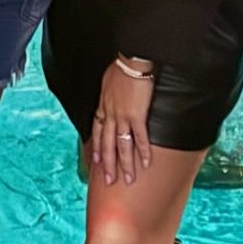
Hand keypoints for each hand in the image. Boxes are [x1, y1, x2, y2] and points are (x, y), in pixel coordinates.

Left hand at [91, 61, 153, 185]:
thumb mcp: (108, 81)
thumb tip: (110, 95)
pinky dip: (143, 151)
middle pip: (107, 144)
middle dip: (108, 165)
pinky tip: (146, 162)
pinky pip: (140, 137)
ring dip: (125, 164)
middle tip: (108, 181)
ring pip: (122, 146)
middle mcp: (110, 114)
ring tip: (127, 179)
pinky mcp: (137, 115)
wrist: (131, 61)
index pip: (97, 131)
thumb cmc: (121, 67)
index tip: (96, 162)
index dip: (97, 148)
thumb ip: (109, 93)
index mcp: (103, 106)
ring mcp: (122, 116)